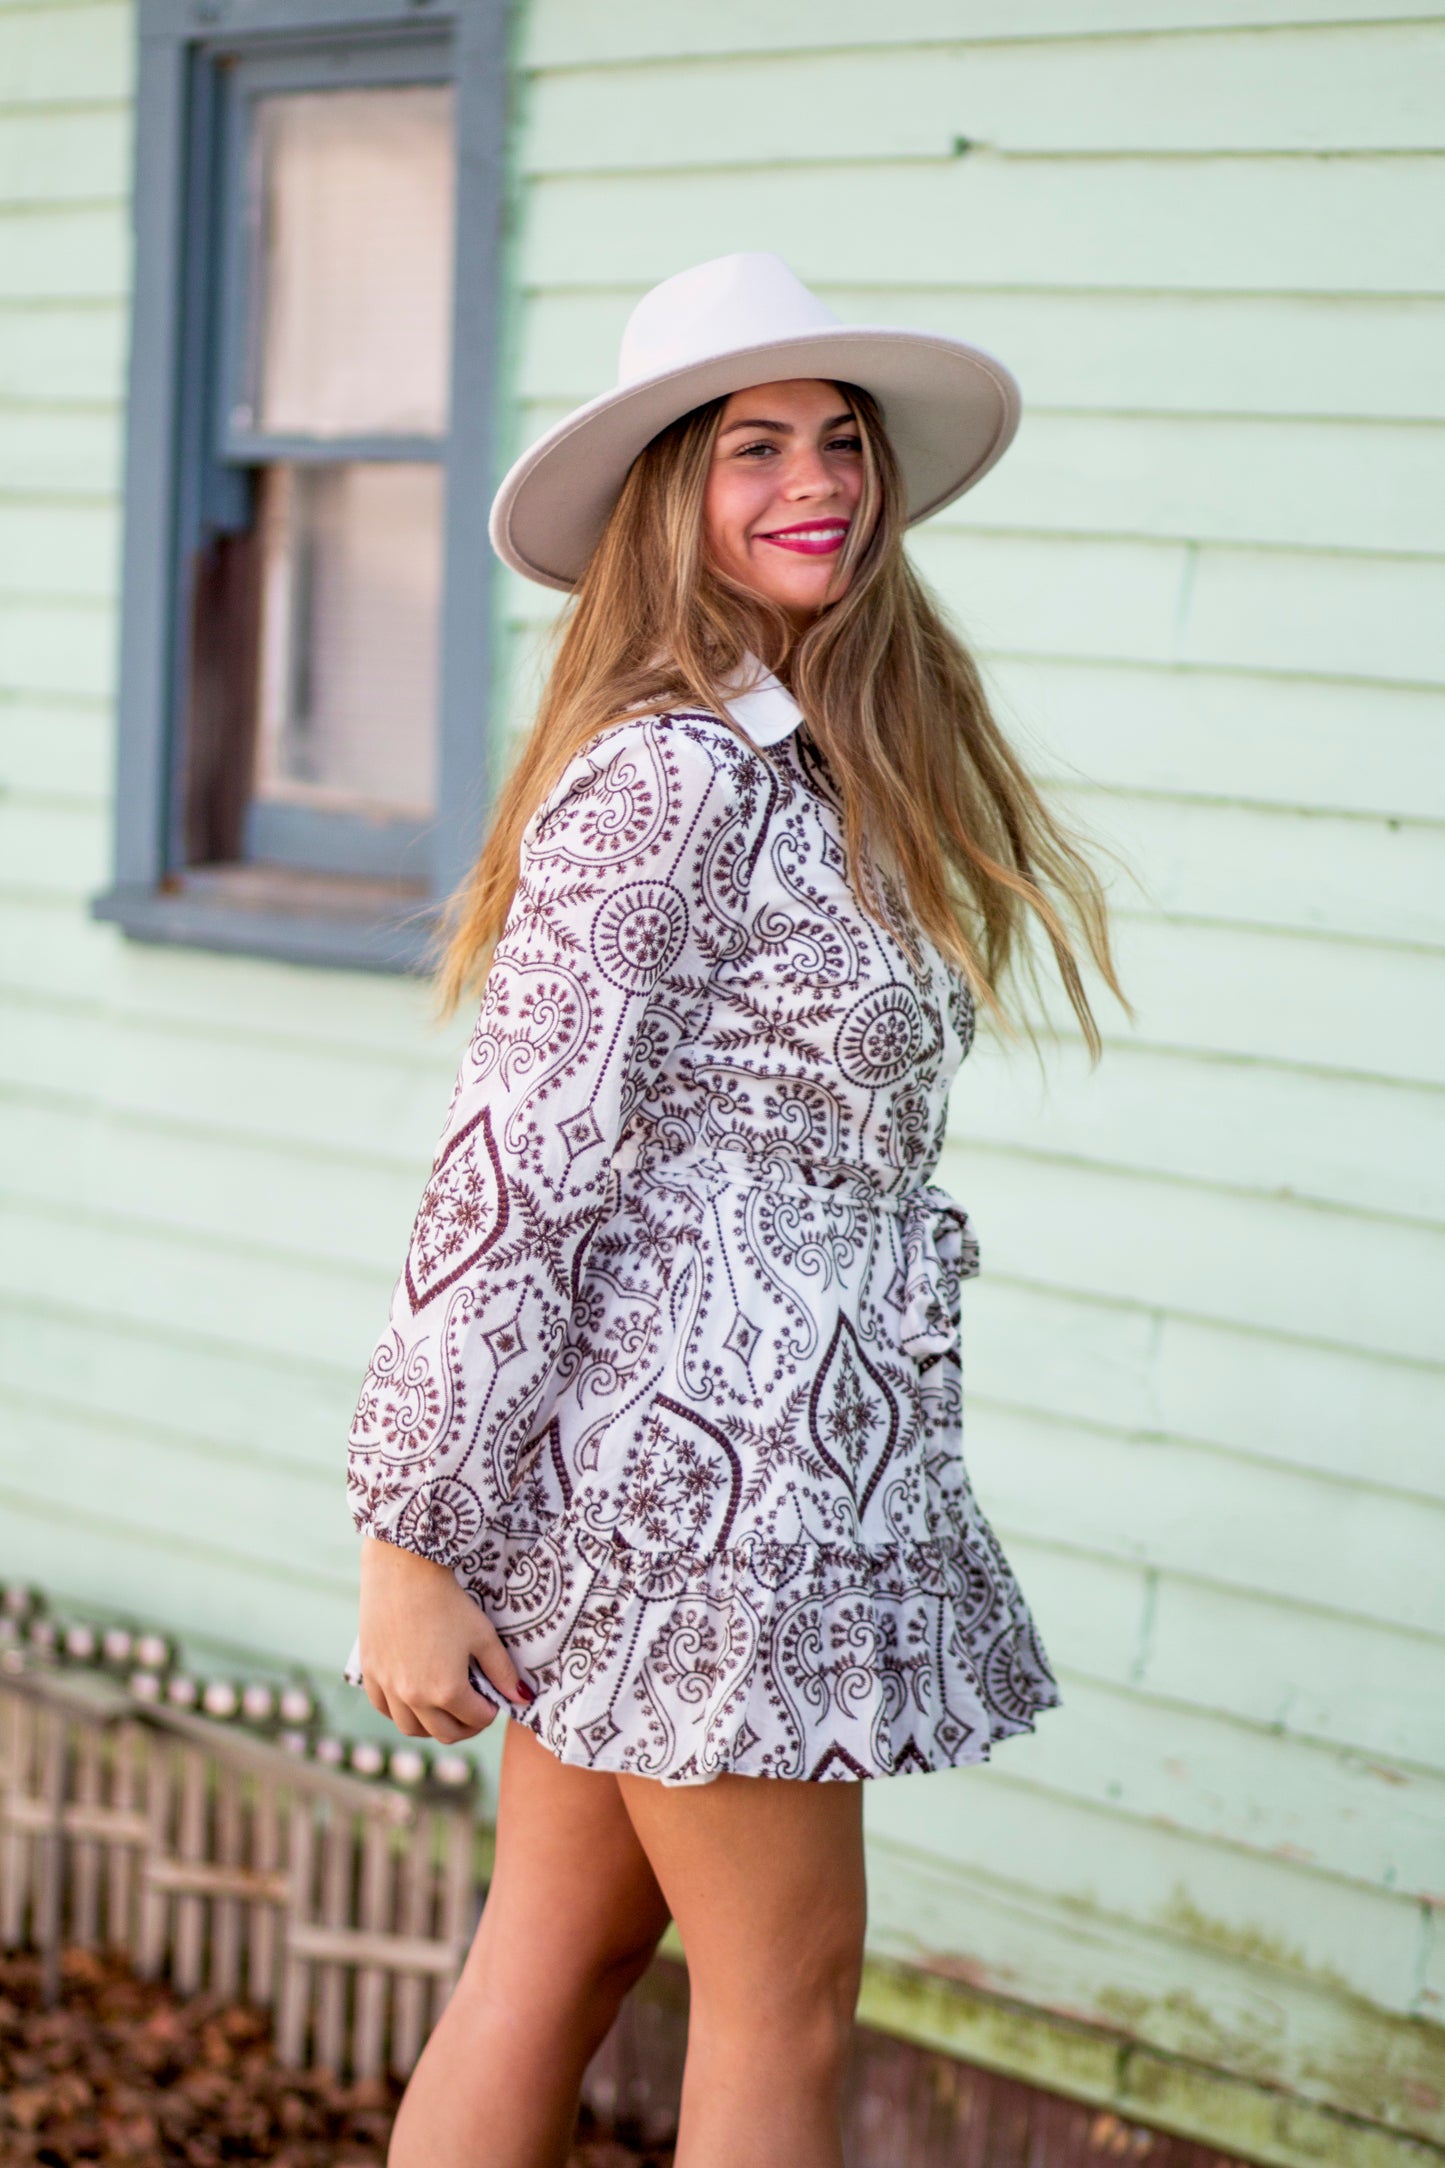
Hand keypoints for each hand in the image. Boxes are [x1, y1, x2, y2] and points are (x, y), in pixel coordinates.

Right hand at [357, 1536, 533, 1742]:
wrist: (403, 1570)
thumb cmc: (449, 1601)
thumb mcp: (483, 1636)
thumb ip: (503, 1672)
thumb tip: (522, 1698)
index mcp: (446, 1690)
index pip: (475, 1719)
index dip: (490, 1712)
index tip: (493, 1700)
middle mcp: (413, 1696)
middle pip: (444, 1732)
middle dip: (465, 1726)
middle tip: (474, 1710)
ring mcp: (388, 1686)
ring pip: (410, 1728)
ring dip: (431, 1725)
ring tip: (444, 1708)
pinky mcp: (370, 1672)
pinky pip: (383, 1708)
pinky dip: (399, 1710)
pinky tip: (412, 1697)